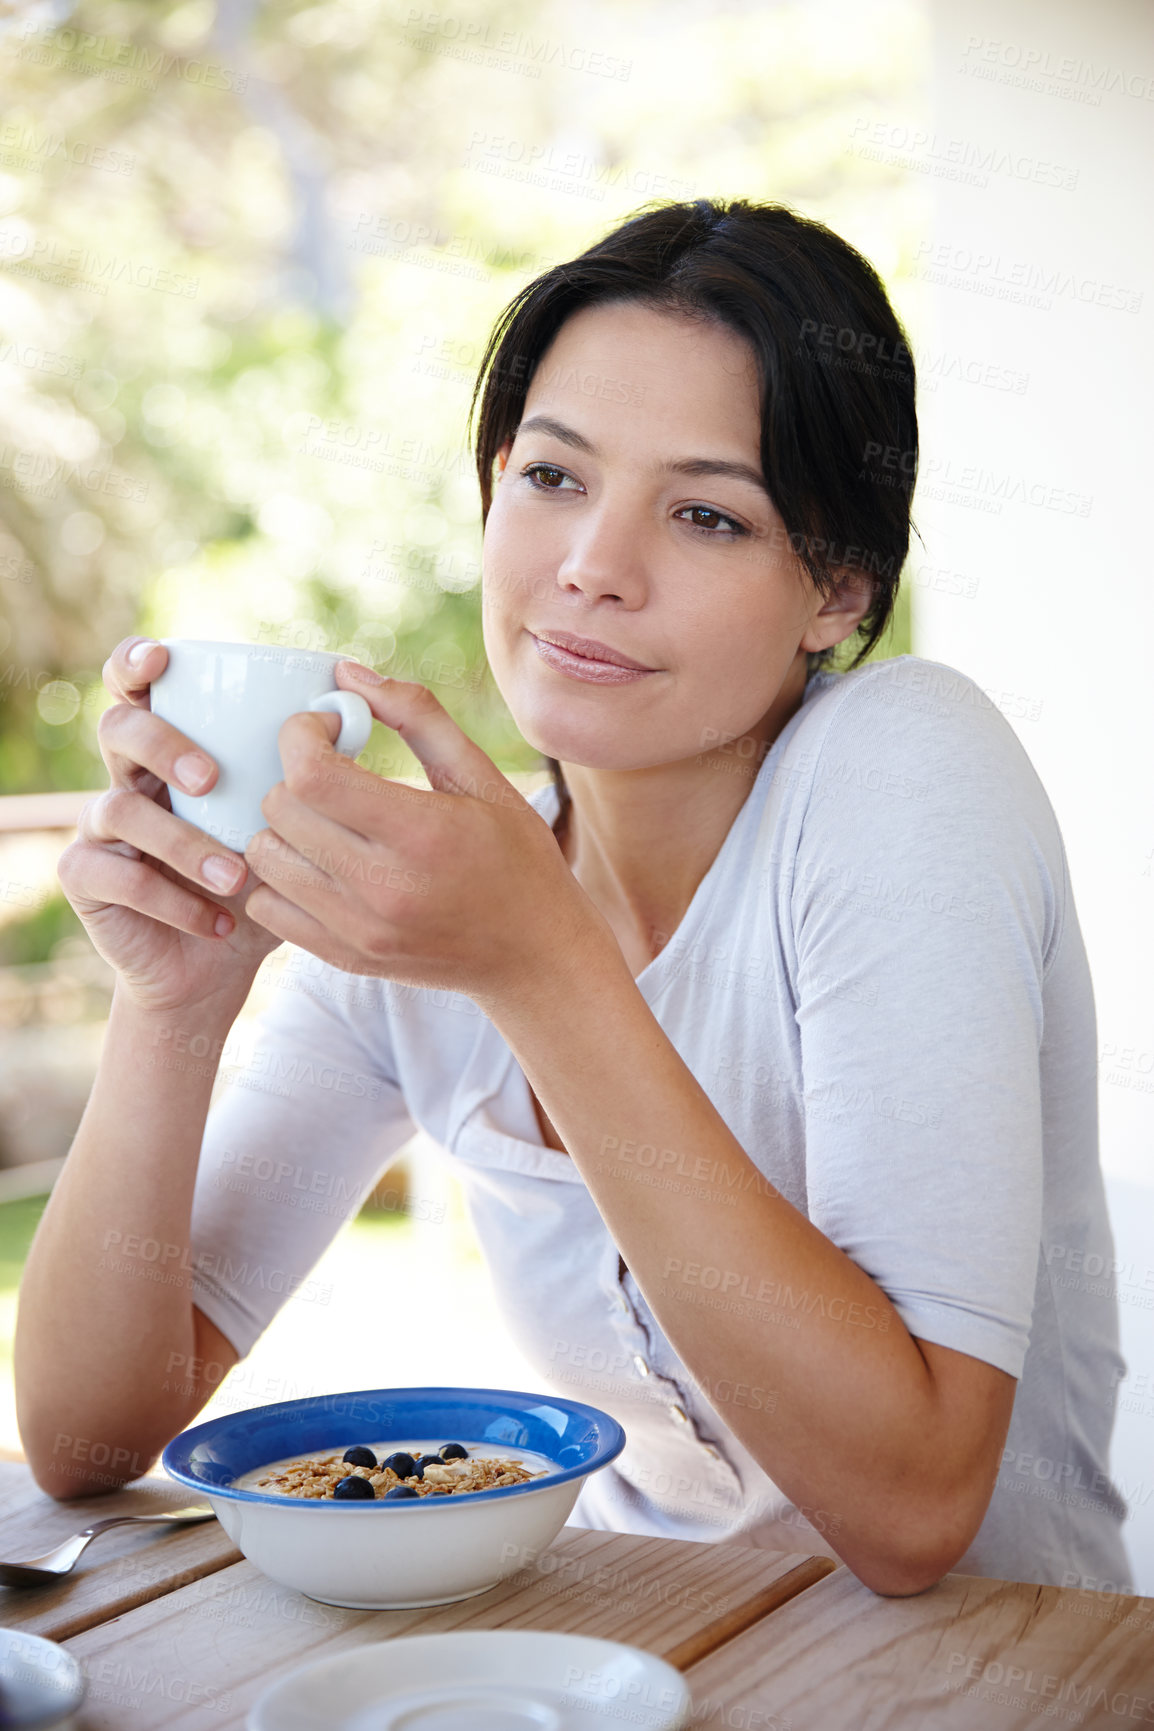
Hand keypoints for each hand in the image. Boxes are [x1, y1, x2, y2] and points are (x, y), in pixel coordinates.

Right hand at [56, 638, 282, 1015]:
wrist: (218, 965)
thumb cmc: (259, 883)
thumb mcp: (292, 829)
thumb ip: (313, 779)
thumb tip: (350, 721)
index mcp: (171, 751)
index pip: (139, 687)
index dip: (136, 662)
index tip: (162, 660)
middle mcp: (128, 778)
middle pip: (117, 729)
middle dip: (162, 744)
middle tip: (210, 778)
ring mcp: (99, 828)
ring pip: (118, 808)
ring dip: (182, 841)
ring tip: (237, 875)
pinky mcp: (87, 879)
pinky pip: (115, 875)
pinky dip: (174, 900)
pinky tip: (221, 921)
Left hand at [240, 663, 604, 1008]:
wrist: (535, 955)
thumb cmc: (516, 857)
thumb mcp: (483, 776)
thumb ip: (417, 716)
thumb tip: (346, 674)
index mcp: (420, 833)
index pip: (311, 775)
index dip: (302, 736)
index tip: (329, 729)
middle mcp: (383, 887)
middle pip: (279, 810)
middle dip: (295, 775)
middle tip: (334, 773)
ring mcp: (359, 930)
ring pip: (263, 857)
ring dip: (283, 827)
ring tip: (326, 820)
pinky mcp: (345, 957)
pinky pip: (265, 908)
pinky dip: (280, 878)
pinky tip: (320, 864)